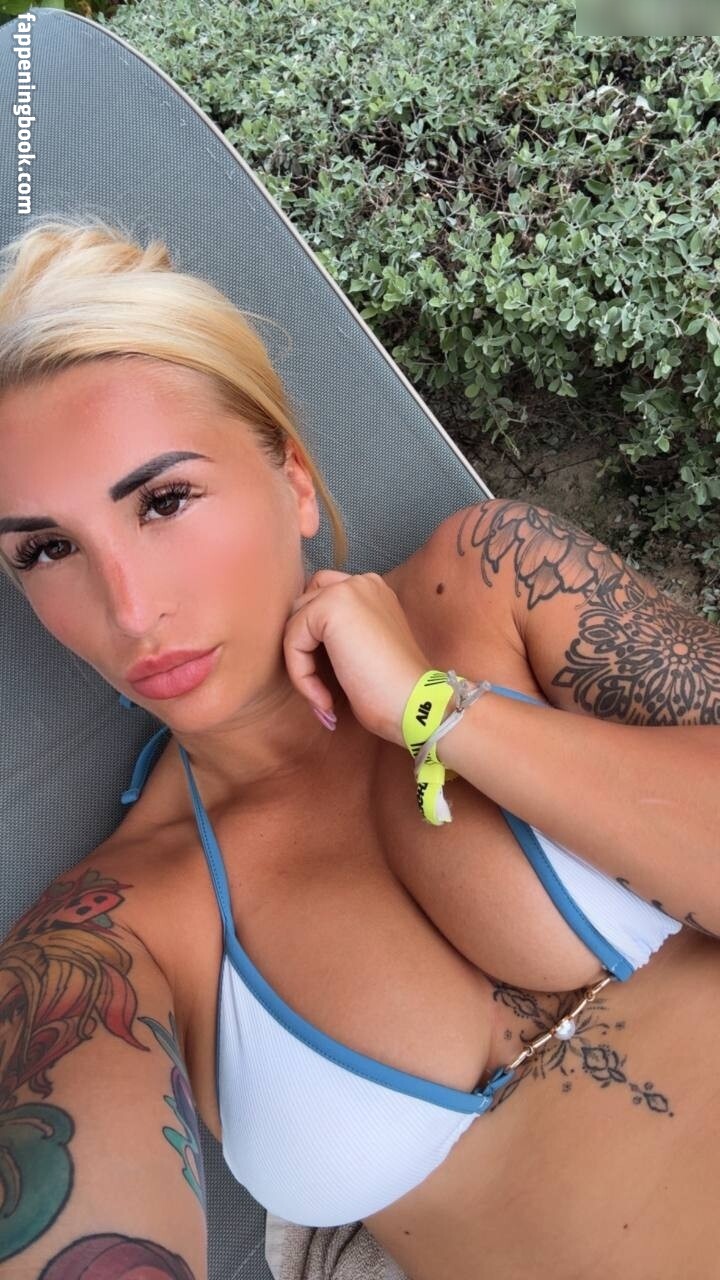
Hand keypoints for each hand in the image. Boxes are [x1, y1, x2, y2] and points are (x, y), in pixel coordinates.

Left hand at [283, 569, 433, 745]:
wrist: (415, 703)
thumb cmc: (393, 690)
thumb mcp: (364, 651)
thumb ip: (339, 634)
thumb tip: (299, 640)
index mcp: (373, 591)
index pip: (320, 600)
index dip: (314, 641)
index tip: (329, 683)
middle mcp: (361, 582)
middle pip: (302, 609)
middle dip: (303, 650)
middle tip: (320, 691)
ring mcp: (346, 590)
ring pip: (294, 626)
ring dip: (301, 667)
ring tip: (322, 698)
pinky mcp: (330, 608)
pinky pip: (292, 641)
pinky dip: (301, 675)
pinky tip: (324, 698)